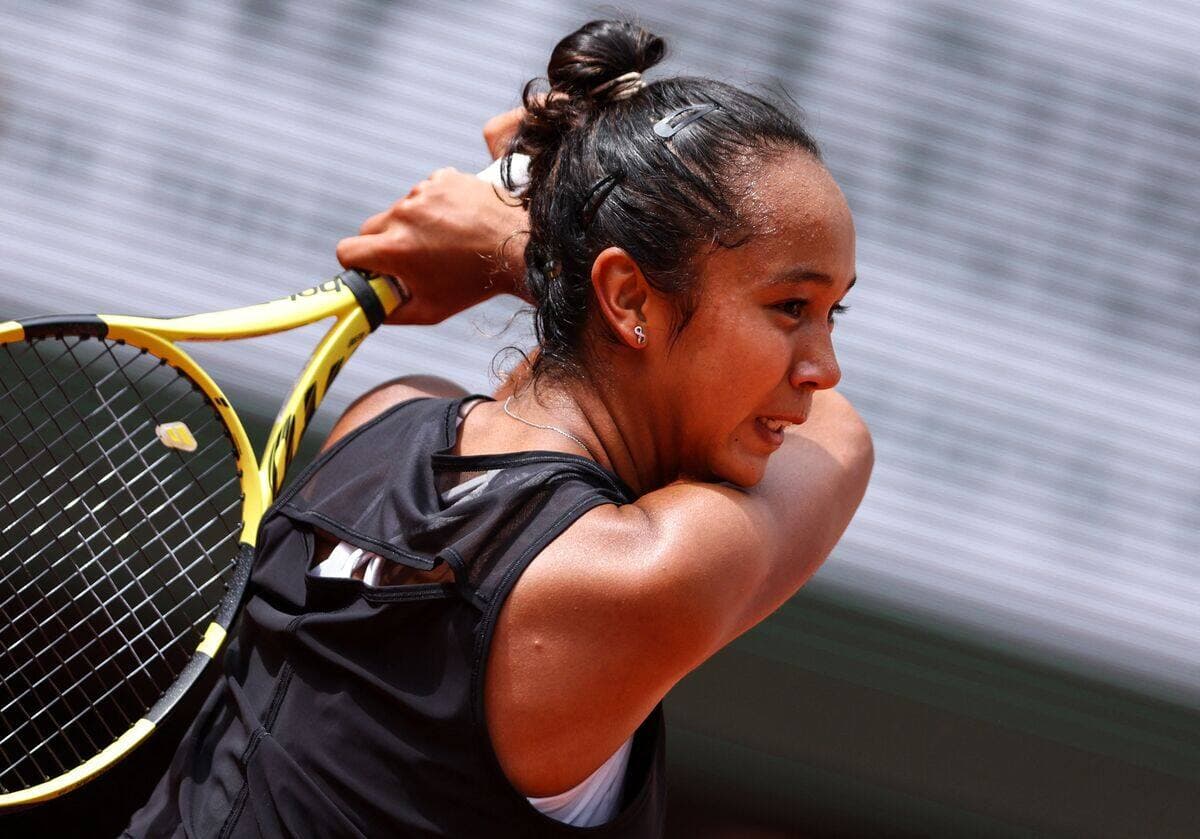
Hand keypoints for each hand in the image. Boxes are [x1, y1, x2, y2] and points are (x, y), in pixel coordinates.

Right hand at [336, 168, 529, 324]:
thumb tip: (370, 310)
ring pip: (400, 209)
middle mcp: (404, 214)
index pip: (347, 251)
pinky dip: (434, 205)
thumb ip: (392, 313)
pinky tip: (456, 221)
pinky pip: (424, 192)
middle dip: (382, 244)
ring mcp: (424, 191)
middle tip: (410, 259)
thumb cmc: (474, 283)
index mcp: (394, 248)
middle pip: (370, 228)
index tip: (371, 270)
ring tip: (444, 240)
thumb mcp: (430, 310)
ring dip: (412, 223)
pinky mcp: (442, 178)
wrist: (519, 248)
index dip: (355, 265)